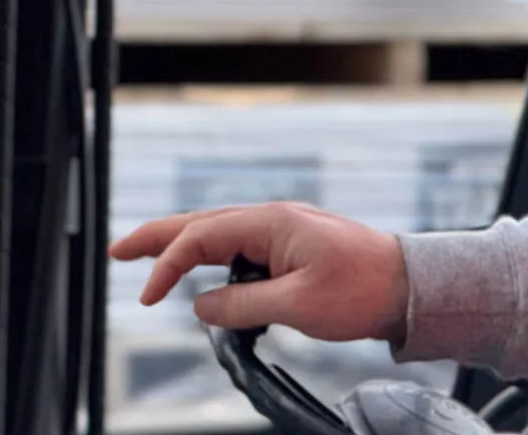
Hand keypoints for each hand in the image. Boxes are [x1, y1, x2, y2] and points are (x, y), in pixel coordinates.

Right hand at [110, 202, 410, 344]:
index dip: (168, 265)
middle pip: (204, 223)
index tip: (147, 297)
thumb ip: (243, 305)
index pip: (202, 237)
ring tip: (149, 263)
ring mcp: (285, 231)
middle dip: (159, 237)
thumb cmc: (363, 290)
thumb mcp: (297, 305)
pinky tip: (204, 277)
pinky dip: (215, 259)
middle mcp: (275, 219)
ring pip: (221, 233)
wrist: (410, 286)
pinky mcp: (295, 247)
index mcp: (273, 222)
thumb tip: (202, 308)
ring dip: (184, 247)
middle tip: (117, 251)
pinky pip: (243, 248)